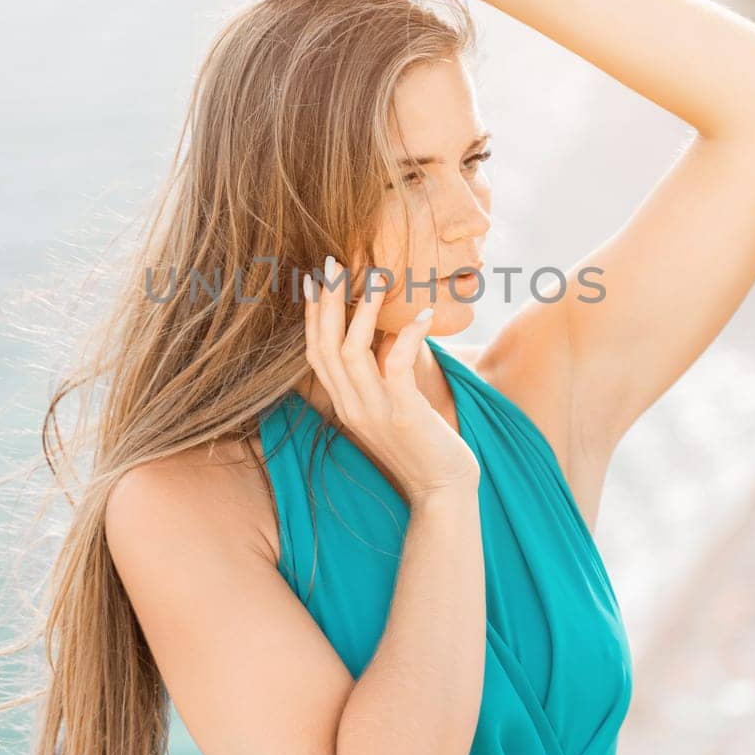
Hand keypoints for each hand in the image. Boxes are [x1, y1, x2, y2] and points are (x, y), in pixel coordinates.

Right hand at [303, 256, 480, 505]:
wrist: (444, 491)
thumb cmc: (424, 443)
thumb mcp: (393, 404)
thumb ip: (381, 372)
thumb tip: (387, 330)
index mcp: (344, 404)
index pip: (315, 353)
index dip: (311, 315)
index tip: (312, 278)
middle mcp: (351, 407)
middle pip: (326, 345)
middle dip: (327, 301)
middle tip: (334, 263)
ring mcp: (375, 412)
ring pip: (353, 351)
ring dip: (363, 309)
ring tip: (377, 275)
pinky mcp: (404, 415)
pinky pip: (396, 366)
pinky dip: (407, 336)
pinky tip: (422, 314)